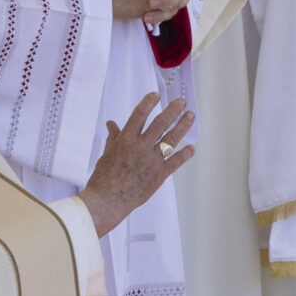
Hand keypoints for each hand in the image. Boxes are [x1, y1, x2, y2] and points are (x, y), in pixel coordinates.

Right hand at [77, 92, 194, 237]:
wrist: (108, 200)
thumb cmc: (103, 178)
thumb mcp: (106, 154)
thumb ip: (113, 138)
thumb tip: (112, 124)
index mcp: (125, 140)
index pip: (139, 114)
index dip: (149, 102)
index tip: (156, 95)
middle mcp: (140, 147)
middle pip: (160, 123)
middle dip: (173, 110)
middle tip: (181, 102)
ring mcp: (152, 160)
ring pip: (171, 138)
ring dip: (183, 126)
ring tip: (190, 116)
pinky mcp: (159, 174)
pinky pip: (176, 161)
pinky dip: (185, 154)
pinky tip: (192, 148)